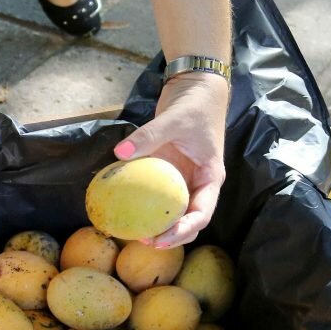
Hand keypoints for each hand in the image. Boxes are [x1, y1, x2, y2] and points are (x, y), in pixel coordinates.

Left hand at [113, 72, 227, 247]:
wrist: (195, 88)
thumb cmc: (194, 105)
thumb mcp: (172, 118)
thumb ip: (148, 136)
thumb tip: (120, 152)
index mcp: (210, 178)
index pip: (202, 214)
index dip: (183, 231)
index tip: (161, 239)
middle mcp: (199, 184)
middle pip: (189, 221)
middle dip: (170, 237)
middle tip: (144, 241)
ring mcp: (184, 180)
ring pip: (173, 212)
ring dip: (158, 226)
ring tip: (135, 234)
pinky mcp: (169, 173)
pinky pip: (157, 194)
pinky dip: (144, 204)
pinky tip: (125, 209)